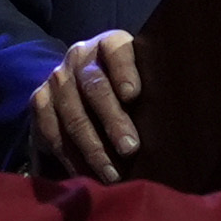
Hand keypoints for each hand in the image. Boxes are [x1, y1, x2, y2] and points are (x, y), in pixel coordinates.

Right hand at [22, 31, 147, 181]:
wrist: (76, 81)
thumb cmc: (126, 85)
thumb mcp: (142, 75)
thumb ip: (155, 87)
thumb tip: (181, 119)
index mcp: (109, 44)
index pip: (117, 51)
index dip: (124, 71)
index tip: (133, 95)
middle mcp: (79, 57)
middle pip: (95, 88)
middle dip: (114, 120)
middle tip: (130, 148)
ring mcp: (57, 80)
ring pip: (74, 117)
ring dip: (94, 149)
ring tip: (113, 174)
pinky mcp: (39, 102)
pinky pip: (54, 134)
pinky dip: (72, 159)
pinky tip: (88, 176)